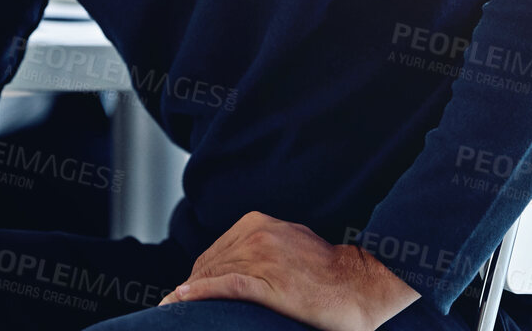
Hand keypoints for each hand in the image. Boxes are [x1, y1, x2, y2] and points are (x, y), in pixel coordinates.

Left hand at [158, 212, 418, 330]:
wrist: (362, 283)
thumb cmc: (329, 272)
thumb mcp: (290, 245)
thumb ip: (261, 248)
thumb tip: (234, 265)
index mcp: (259, 223)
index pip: (215, 252)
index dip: (198, 275)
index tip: (185, 293)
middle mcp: (257, 235)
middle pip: (210, 264)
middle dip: (191, 286)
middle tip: (173, 305)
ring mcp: (262, 258)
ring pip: (214, 276)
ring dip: (190, 293)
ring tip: (170, 308)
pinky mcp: (269, 283)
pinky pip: (225, 287)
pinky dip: (200, 293)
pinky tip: (180, 299)